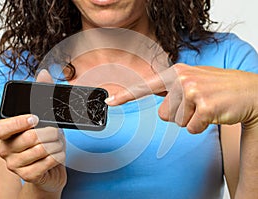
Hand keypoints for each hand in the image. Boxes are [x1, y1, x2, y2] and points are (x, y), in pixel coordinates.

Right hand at [0, 69, 66, 193]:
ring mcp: (15, 164)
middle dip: (51, 133)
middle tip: (56, 132)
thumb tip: (43, 73)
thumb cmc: (44, 140)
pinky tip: (57, 154)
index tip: (35, 118)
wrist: (49, 167)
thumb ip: (41, 95)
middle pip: (29, 137)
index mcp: (6, 133)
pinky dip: (59, 155)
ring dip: (57, 144)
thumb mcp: (43, 118)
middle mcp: (6, 149)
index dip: (18, 122)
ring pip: (42, 149)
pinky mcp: (28, 175)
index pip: (0, 128)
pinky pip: (48, 162)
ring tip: (57, 143)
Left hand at [105, 63, 257, 132]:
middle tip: (197, 105)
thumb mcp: (192, 79)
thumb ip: (171, 87)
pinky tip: (213, 114)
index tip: (109, 102)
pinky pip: (191, 129)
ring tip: (206, 107)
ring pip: (177, 123)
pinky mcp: (205, 106)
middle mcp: (182, 80)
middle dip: (179, 115)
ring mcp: (193, 92)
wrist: (249, 91)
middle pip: (163, 115)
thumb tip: (153, 97)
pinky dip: (201, 127)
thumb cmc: (217, 86)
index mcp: (176, 73)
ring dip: (191, 120)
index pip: (145, 86)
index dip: (126, 96)